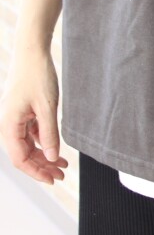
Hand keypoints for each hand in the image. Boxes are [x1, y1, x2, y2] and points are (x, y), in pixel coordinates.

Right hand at [0, 49, 67, 184]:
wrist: (33, 54)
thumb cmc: (38, 77)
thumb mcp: (47, 107)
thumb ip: (49, 133)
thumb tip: (53, 157)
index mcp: (8, 125)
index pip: (20, 158)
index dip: (36, 172)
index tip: (53, 180)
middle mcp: (8, 125)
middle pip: (24, 155)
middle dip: (42, 167)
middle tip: (62, 176)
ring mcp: (15, 120)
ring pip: (28, 146)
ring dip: (45, 156)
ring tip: (63, 166)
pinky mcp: (23, 114)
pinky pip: (31, 135)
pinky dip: (44, 143)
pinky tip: (57, 149)